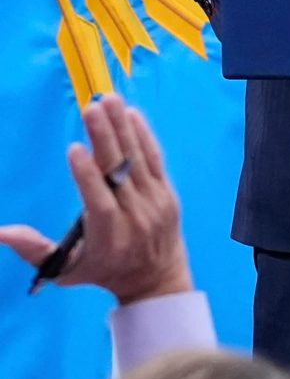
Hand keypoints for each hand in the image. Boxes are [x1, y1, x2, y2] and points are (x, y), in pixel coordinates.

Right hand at [0, 94, 192, 304]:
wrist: (156, 278)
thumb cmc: (102, 271)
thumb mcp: (65, 269)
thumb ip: (34, 249)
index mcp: (109, 237)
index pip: (100, 202)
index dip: (87, 176)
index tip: (73, 149)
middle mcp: (135, 217)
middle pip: (119, 173)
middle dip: (105, 138)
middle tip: (91, 108)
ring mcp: (155, 202)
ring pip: (138, 159)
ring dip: (123, 128)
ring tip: (109, 100)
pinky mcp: (167, 191)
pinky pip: (156, 160)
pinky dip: (144, 136)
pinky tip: (132, 114)